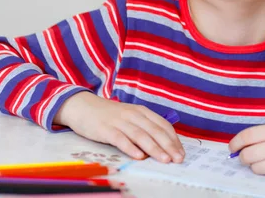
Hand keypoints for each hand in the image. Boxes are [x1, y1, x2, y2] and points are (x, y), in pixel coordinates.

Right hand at [54, 92, 184, 162]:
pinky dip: (131, 148)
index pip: (163, 125)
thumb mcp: (130, 117)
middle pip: (154, 130)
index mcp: (142, 111)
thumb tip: (161, 145)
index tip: (181, 152)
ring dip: (154, 148)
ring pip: (140, 135)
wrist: (83, 106)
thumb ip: (144, 127)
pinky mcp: (106, 129)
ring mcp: (119, 121)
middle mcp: (133, 114)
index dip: (173, 139)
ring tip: (164, 159)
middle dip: (168, 145)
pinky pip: (120, 139)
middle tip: (178, 158)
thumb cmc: (110, 115)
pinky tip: (139, 156)